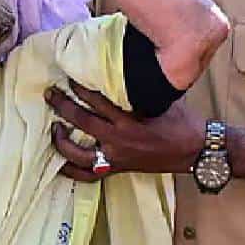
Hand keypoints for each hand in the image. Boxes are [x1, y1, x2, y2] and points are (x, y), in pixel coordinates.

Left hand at [46, 81, 202, 180]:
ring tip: (53, 127)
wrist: (195, 151)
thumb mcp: (161, 99)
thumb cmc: (181, 122)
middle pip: (82, 122)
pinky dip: (72, 171)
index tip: (68, 78)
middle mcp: (119, 140)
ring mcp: (116, 157)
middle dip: (62, 107)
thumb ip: (138, 89)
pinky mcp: (117, 169)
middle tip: (49, 94)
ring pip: (78, 154)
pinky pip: (88, 175)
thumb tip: (121, 70)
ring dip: (61, 141)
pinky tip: (59, 163)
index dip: (79, 88)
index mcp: (130, 121)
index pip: (97, 101)